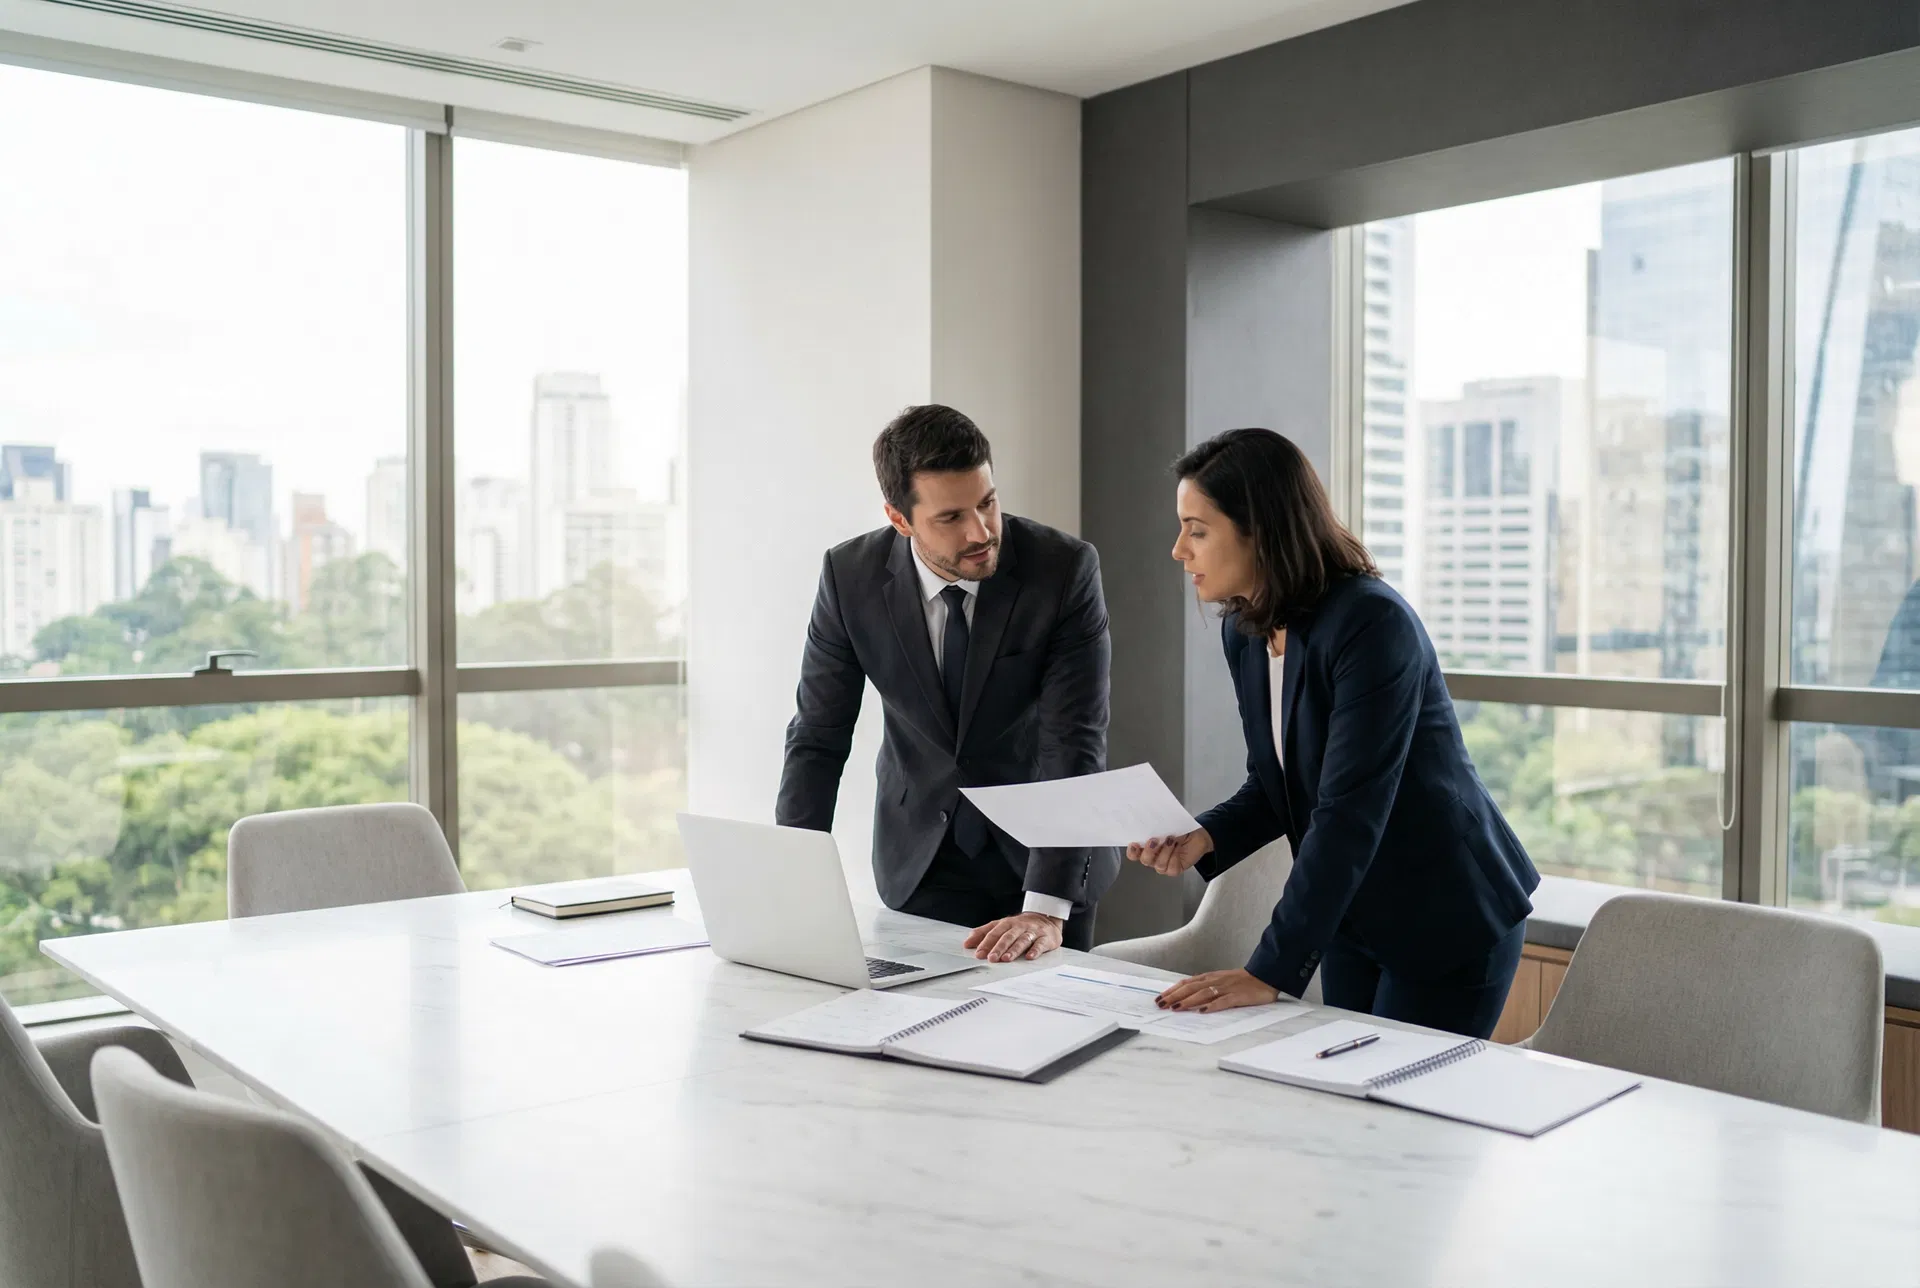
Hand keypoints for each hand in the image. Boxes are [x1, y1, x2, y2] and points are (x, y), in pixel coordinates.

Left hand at [963, 912, 1063, 961]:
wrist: (1046, 918)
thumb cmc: (1020, 926)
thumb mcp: (1001, 926)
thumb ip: (983, 933)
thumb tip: (967, 942)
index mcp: (1006, 924)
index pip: (994, 933)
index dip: (985, 943)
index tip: (978, 954)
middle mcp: (1018, 927)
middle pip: (1007, 937)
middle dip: (998, 947)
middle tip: (991, 958)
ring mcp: (1032, 932)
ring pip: (1022, 940)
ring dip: (1014, 950)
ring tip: (1006, 958)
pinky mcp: (1045, 938)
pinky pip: (1040, 944)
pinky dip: (1035, 950)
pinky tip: (1029, 957)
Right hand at [1126, 827, 1211, 876]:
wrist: (1197, 836)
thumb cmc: (1179, 830)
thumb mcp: (1167, 826)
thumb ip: (1156, 828)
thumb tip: (1151, 825)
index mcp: (1146, 848)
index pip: (1134, 853)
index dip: (1132, 851)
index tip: (1134, 843)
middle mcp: (1153, 858)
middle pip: (1145, 860)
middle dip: (1149, 851)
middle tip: (1155, 840)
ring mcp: (1163, 865)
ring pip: (1158, 864)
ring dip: (1165, 851)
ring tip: (1172, 840)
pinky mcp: (1174, 870)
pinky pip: (1170, 868)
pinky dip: (1174, 856)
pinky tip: (1178, 847)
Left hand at [1155, 968, 1278, 1012]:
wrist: (1265, 976)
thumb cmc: (1242, 982)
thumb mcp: (1221, 981)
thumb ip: (1206, 987)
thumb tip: (1188, 998)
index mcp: (1210, 978)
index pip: (1187, 983)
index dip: (1172, 990)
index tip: (1160, 998)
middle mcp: (1215, 981)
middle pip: (1191, 988)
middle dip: (1174, 996)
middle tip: (1161, 1004)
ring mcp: (1226, 988)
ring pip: (1203, 994)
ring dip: (1188, 1001)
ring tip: (1176, 1008)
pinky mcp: (1238, 996)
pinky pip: (1224, 1001)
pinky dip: (1213, 1006)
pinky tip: (1203, 1011)